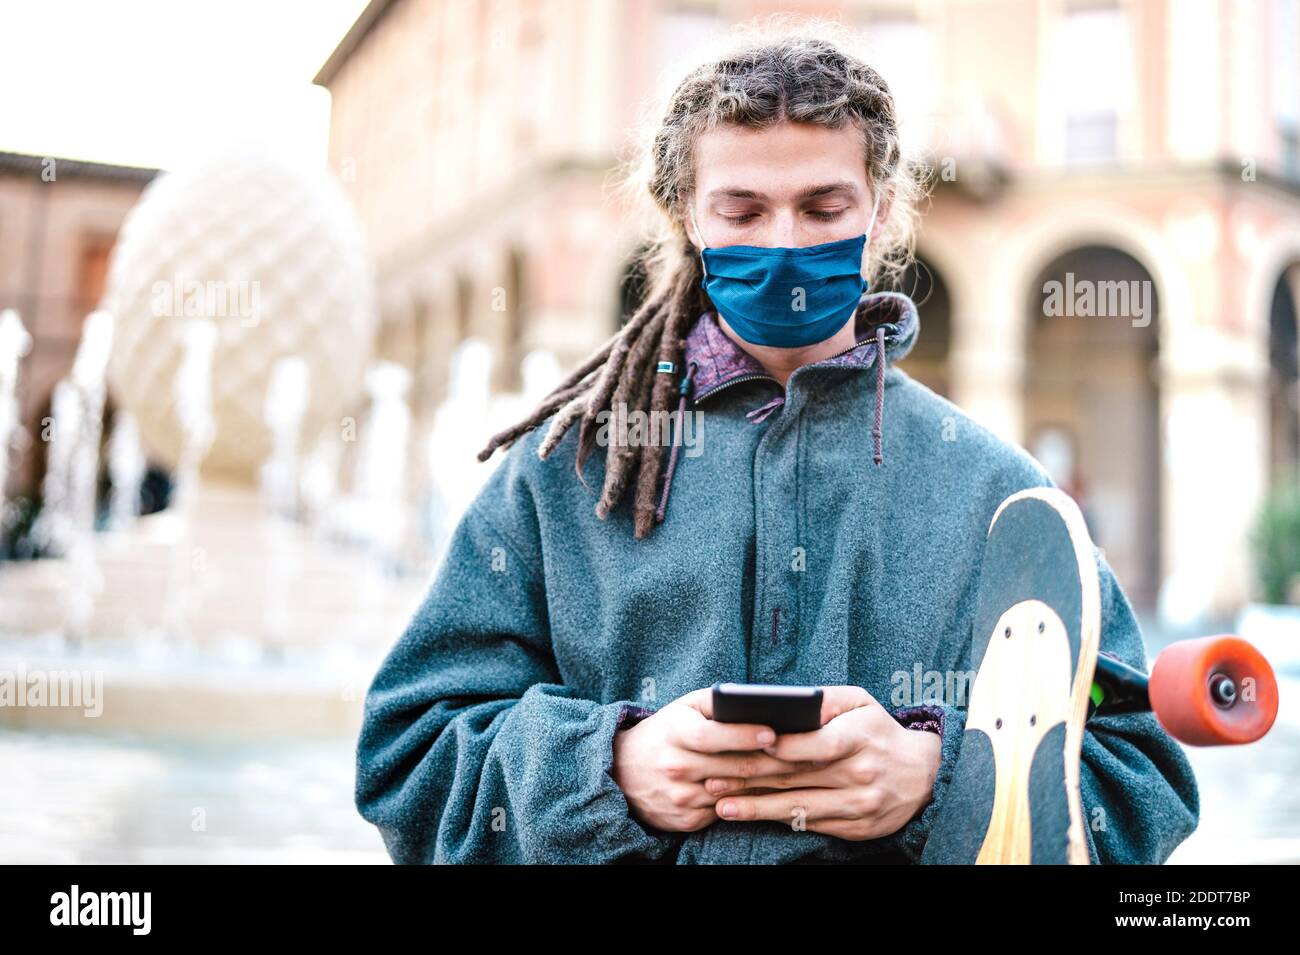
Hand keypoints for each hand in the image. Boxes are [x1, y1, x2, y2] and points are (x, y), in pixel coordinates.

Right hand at [611, 687, 829, 833]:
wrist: (623, 772)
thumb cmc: (667, 731)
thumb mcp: (684, 708)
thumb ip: (718, 702)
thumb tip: (759, 702)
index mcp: (674, 733)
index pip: (712, 735)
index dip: (744, 735)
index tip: (773, 732)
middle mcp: (675, 766)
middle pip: (732, 768)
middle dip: (771, 762)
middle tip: (805, 755)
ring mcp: (680, 797)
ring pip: (735, 793)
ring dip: (767, 785)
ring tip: (798, 774)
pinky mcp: (686, 820)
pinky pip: (726, 811)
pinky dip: (750, 802)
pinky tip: (773, 794)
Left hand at [703, 685, 941, 840]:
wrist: (923, 777)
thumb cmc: (879, 731)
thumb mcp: (861, 703)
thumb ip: (825, 700)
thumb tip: (788, 704)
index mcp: (862, 737)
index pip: (820, 744)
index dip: (786, 746)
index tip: (753, 745)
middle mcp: (861, 774)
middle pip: (799, 778)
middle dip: (752, 779)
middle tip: (714, 777)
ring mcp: (859, 805)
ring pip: (799, 807)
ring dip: (757, 808)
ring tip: (722, 805)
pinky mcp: (856, 828)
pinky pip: (810, 823)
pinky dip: (778, 819)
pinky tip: (752, 815)